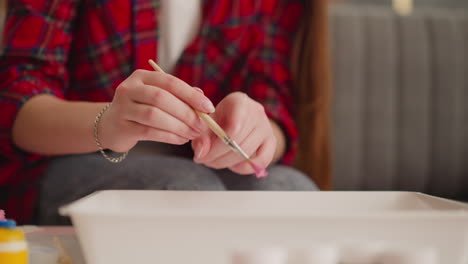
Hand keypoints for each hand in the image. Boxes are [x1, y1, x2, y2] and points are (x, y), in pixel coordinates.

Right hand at [99, 70, 213, 151]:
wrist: (111, 126)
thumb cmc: (142, 110)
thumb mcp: (159, 98)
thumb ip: (180, 96)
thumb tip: (202, 97)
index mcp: (142, 77)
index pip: (170, 82)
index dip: (191, 95)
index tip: (208, 108)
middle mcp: (130, 88)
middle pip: (161, 98)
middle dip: (186, 113)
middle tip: (202, 126)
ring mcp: (122, 107)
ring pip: (154, 115)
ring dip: (179, 126)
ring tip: (193, 134)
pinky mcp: (122, 126)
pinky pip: (149, 132)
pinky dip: (169, 136)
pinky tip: (181, 139)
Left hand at [191, 92, 276, 174]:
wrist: (239, 119)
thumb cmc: (219, 120)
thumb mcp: (206, 124)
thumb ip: (200, 137)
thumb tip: (201, 153)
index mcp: (239, 101)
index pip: (233, 127)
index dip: (216, 146)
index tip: (201, 154)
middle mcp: (257, 111)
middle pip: (238, 142)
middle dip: (216, 157)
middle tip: (204, 161)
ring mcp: (267, 127)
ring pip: (246, 153)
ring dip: (226, 163)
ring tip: (213, 162)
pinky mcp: (272, 142)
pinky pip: (260, 162)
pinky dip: (244, 168)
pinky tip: (232, 164)